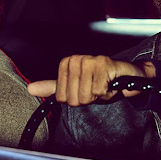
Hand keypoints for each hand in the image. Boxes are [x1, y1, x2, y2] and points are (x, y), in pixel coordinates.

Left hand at [27, 55, 155, 105]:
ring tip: (104, 86)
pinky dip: (107, 92)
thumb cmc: (103, 82)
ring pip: (86, 95)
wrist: (129, 77)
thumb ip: (53, 88)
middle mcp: (77, 59)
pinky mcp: (104, 64)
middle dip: (88, 98)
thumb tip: (30, 89)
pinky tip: (112, 84)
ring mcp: (90, 60)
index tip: (86, 90)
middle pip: (73, 98)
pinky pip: (98, 90)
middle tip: (97, 89)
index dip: (76, 99)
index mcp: (67, 63)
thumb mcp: (76, 87)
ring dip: (98, 96)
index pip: (62, 97)